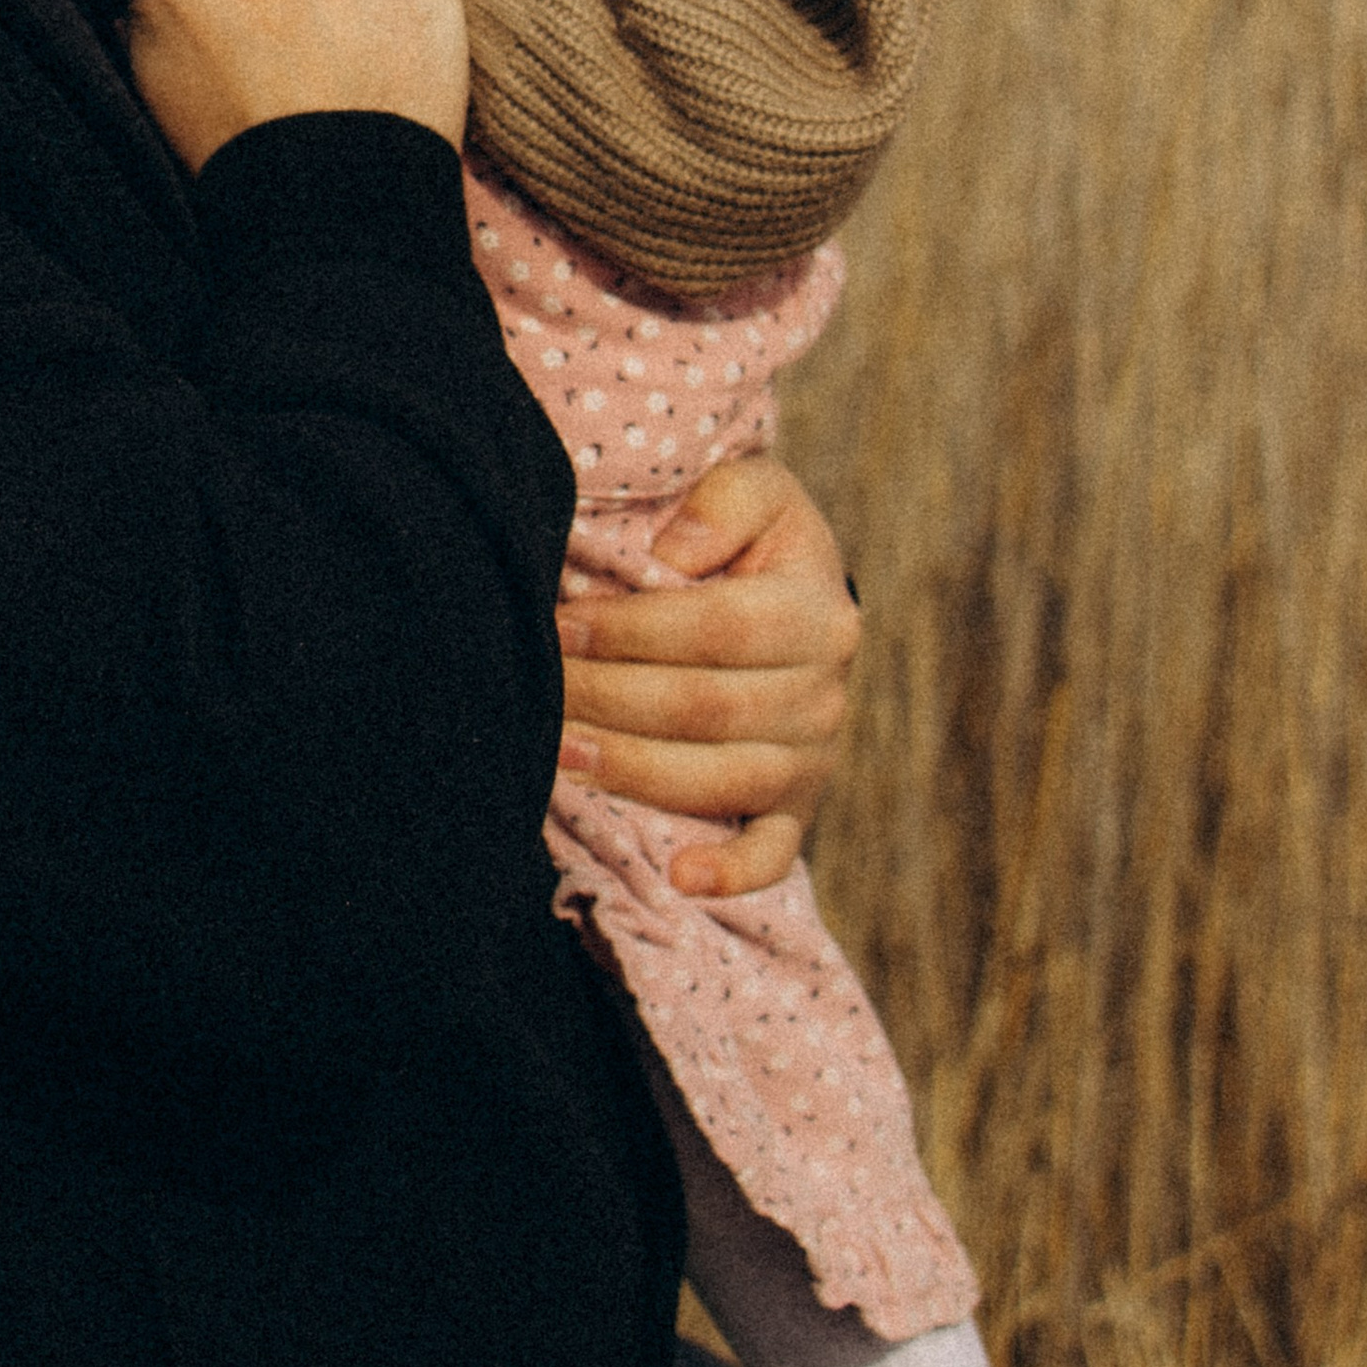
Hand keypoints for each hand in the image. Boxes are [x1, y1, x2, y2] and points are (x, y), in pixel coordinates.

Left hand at [555, 455, 859, 897]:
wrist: (798, 600)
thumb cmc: (752, 541)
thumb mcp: (755, 491)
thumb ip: (725, 501)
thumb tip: (677, 550)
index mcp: (817, 611)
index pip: (720, 627)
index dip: (634, 630)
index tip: (560, 621)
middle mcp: (825, 693)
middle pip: (709, 707)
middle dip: (612, 697)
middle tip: (540, 685)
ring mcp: (812, 760)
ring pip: (724, 780)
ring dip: (636, 771)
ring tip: (559, 754)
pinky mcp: (796, 810)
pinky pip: (772, 854)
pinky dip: (729, 872)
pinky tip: (677, 875)